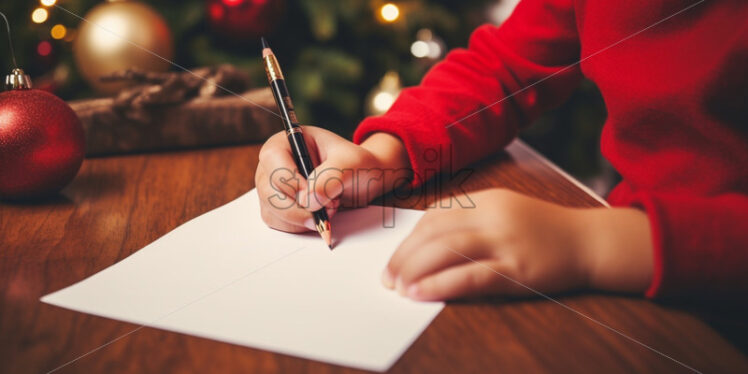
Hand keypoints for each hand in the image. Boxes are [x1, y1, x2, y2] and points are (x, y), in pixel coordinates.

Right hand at [255, 126, 410, 231]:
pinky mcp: (277, 208)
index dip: (290, 181)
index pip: (273, 159)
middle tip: (330, 205)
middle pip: (269, 190)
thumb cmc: (356, 164)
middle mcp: (274, 164)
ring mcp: (273, 187)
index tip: (313, 196)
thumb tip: (308, 200)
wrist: (363, 180)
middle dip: (300, 206)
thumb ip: (331, 177)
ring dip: (303, 218)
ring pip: (273, 211)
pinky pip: (279, 223)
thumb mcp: (351, 163)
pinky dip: (300, 226)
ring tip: (330, 207)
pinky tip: (319, 216)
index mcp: (288, 141)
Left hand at [382, 188, 653, 300]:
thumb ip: (472, 220)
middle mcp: (493, 214)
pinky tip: (421, 293)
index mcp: (487, 199)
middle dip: (404, 255)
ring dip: (414, 269)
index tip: (396, 256)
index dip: (410, 237)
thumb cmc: (545, 231)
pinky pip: (469, 275)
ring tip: (397, 287)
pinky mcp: (517, 267)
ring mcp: (505, 240)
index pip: (435, 214)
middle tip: (388, 276)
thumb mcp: (506, 212)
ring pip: (446, 250)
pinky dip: (440, 284)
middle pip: (434, 231)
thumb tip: (430, 243)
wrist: (590, 242)